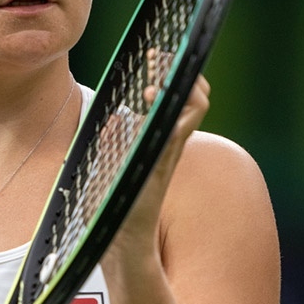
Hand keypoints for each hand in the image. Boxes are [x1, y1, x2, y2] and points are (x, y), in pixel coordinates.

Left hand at [101, 73, 210, 271]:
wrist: (119, 245)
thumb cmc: (113, 211)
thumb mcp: (108, 168)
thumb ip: (112, 143)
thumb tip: (113, 120)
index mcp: (160, 142)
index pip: (179, 98)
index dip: (170, 73)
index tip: (152, 60)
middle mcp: (170, 144)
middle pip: (193, 97)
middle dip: (178, 69)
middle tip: (154, 58)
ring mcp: (168, 154)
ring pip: (195, 109)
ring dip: (177, 86)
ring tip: (151, 83)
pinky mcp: (162, 166)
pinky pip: (179, 132)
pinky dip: (173, 110)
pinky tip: (153, 97)